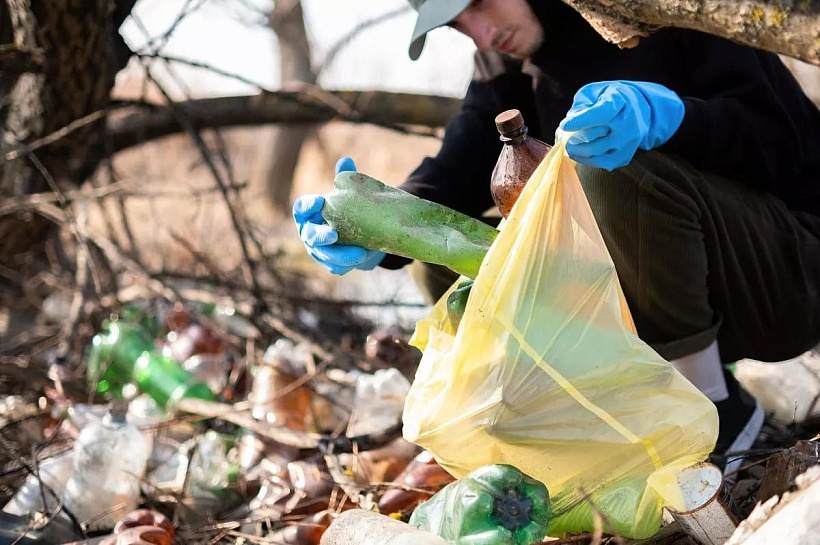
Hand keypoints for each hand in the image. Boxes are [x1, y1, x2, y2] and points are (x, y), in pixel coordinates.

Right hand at [293, 157, 384, 274]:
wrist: (362, 236)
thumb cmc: (348, 210)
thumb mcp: (348, 194)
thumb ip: (345, 179)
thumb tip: (346, 160)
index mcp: (308, 213)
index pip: (301, 208)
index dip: (308, 206)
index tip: (320, 201)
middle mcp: (308, 233)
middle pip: (309, 235)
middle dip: (320, 236)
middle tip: (334, 235)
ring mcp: (318, 251)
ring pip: (324, 255)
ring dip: (341, 255)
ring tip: (360, 252)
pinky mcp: (331, 265)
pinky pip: (337, 267)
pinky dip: (348, 264)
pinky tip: (362, 260)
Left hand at [559, 81, 684, 170]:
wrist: (639, 109)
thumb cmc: (610, 98)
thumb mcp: (595, 91)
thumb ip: (581, 104)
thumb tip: (570, 122)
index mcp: (620, 102)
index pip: (600, 114)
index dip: (580, 121)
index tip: (564, 125)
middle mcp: (627, 124)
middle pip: (593, 136)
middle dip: (573, 138)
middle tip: (563, 137)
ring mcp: (628, 142)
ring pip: (595, 153)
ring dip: (576, 151)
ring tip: (569, 146)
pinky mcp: (625, 156)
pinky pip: (602, 163)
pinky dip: (587, 160)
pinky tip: (580, 153)